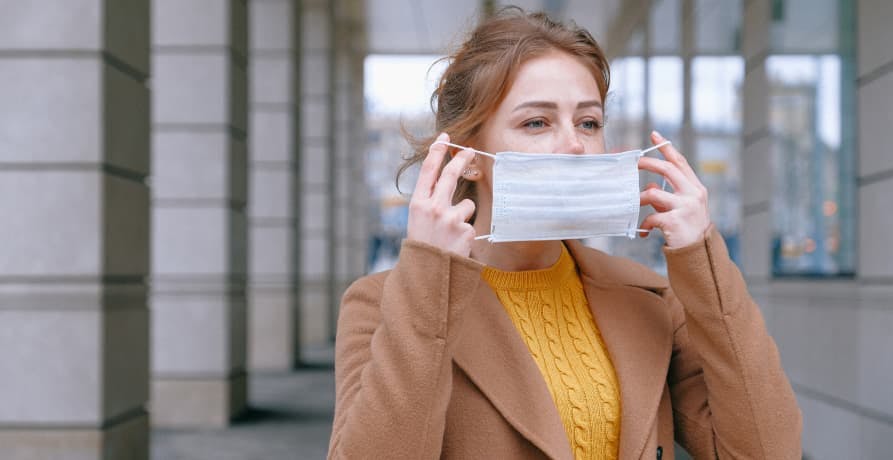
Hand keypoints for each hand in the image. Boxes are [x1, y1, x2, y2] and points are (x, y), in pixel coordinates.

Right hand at [406, 133, 476, 256]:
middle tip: (470, 149)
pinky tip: (456, 245)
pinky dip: (466, 234)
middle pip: (451, 176)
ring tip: (450, 234)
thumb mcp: (418, 221)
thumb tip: (448, 179)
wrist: (427, 276)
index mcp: (417, 204)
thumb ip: (430, 201)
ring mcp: (450, 219)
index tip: (445, 138)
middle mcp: (433, 208)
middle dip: (462, 159)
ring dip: (463, 216)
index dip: (437, 152)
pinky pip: (471, 224)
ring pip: (467, 205)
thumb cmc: (423, 246)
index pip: (428, 171)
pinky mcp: (465, 231)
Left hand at [637, 131, 711, 248]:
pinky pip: (651, 216)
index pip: (680, 162)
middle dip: (648, 163)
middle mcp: (693, 194)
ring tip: (634, 205)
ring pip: (653, 193)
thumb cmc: (688, 229)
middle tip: (634, 163)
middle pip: (667, 170)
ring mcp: (685, 207)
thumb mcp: (680, 208)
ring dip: (640, 199)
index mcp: (695, 188)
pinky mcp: (675, 221)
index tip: (655, 135)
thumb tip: (650, 187)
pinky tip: (645, 232)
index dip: (667, 148)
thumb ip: (667, 196)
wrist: (699, 254)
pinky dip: (645, 224)